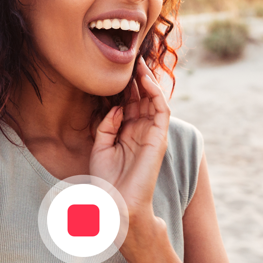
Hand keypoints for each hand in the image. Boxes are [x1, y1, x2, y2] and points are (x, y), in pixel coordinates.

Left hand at [89, 55, 169, 228]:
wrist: (117, 205)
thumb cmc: (107, 181)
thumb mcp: (100, 146)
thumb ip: (107, 124)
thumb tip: (118, 107)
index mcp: (126, 132)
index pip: (129, 101)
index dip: (124, 85)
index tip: (117, 67)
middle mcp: (140, 130)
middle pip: (142, 97)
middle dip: (137, 78)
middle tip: (130, 57)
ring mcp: (151, 133)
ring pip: (154, 99)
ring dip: (148, 80)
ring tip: (139, 63)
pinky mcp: (159, 138)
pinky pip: (162, 110)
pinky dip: (156, 93)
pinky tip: (146, 80)